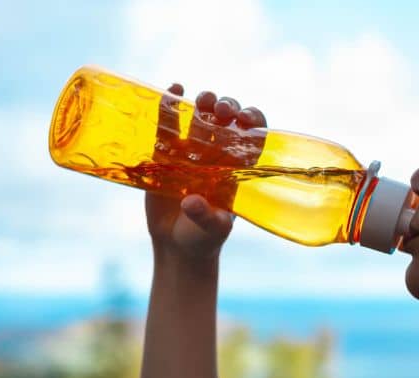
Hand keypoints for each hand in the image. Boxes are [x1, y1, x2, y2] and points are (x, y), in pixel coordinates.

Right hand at [146, 83, 266, 266]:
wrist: (176, 245)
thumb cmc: (203, 238)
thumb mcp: (212, 229)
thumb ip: (205, 216)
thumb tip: (190, 202)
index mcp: (236, 168)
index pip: (252, 136)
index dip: (252, 122)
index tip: (244, 118)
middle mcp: (216, 154)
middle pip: (227, 121)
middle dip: (227, 107)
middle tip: (220, 109)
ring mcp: (191, 152)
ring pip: (200, 117)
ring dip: (203, 103)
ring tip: (200, 99)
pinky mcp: (165, 155)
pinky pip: (167, 126)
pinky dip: (168, 107)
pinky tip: (170, 91)